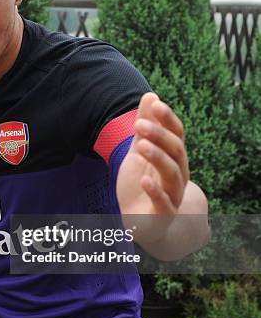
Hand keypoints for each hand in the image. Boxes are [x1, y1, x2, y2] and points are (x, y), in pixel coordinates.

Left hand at [116, 92, 189, 241]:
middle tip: (139, 125)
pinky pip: (163, 203)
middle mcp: (178, 175)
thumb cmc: (141, 184)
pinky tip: (144, 180)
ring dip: (158, 158)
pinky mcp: (161, 214)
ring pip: (172, 175)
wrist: (142, 222)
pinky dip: (155, 191)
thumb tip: (150, 96)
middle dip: (159, 136)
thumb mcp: (139, 152)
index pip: (176, 135)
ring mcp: (172, 195)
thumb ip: (145, 127)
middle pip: (176, 152)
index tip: (155, 104)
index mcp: (173, 158)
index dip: (167, 120)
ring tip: (141, 145)